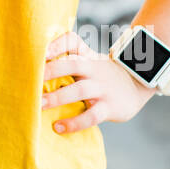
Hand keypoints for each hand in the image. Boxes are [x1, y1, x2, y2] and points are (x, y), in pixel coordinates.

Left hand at [41, 31, 155, 134]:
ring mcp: (102, 88)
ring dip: (58, 97)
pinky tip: (58, 127)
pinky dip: (75, 122)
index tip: (41, 50)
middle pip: (73, 63)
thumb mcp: (91, 60)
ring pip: (80, 90)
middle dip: (51, 70)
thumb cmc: (103, 74)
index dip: (57, 44)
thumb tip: (36, 63)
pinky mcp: (109, 107)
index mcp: (87, 57)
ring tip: (39, 104)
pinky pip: (92, 116)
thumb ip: (69, 58)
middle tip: (31, 79)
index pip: (73, 41)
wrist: (138, 85)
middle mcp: (94, 69)